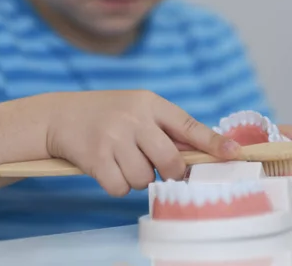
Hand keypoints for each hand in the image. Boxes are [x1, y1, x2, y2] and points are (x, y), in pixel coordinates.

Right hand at [43, 90, 241, 195]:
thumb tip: (197, 155)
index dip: (212, 142)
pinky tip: (105, 167)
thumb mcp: (135, 109)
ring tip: (120, 160)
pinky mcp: (95, 157)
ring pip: (145, 179)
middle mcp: (133, 118)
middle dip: (169, 172)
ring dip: (136, 178)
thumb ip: (164, 127)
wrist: (58, 116)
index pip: (188, 125)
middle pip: (171, 161)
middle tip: (155, 166)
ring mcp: (113, 137)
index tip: (233, 153)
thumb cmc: (105, 115)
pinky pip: (120, 188)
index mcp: (149, 103)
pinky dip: (116, 185)